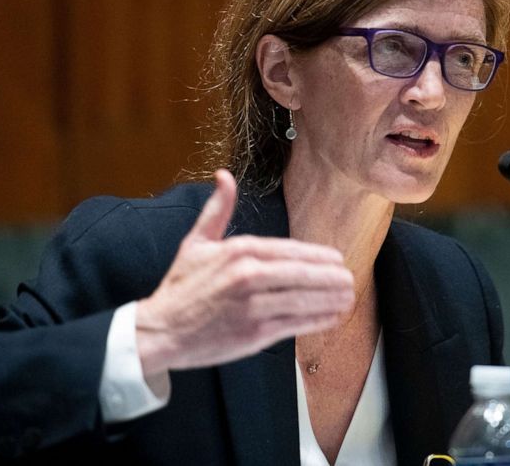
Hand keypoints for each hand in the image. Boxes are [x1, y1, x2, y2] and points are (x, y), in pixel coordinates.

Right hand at [133, 169, 353, 372]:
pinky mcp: (255, 332)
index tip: (336, 260)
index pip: (291, 250)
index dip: (319, 257)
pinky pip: (296, 323)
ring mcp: (254, 305)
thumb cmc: (180, 288)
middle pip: (304, 273)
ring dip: (331, 298)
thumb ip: (217, 209)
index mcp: (238, 251)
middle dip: (332, 277)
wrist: (160, 331)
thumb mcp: (196, 242)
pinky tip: (331, 317)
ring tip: (348, 297)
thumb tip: (224, 175)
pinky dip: (318, 320)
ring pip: (305, 299)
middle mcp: (249, 276)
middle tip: (350, 279)